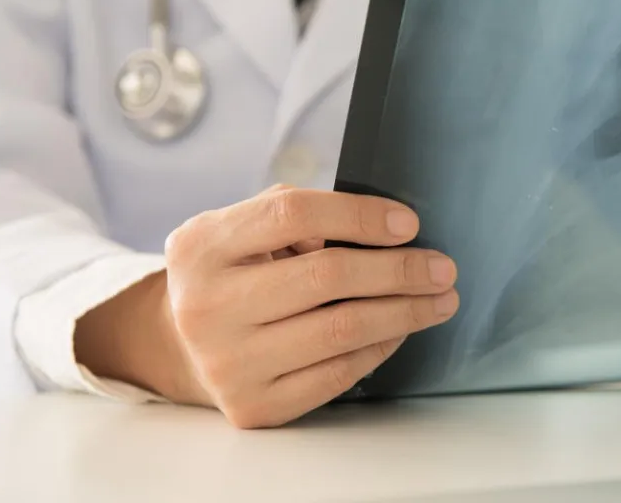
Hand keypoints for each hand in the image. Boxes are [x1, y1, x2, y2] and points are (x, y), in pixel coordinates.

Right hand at [74, 185, 457, 427]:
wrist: (177, 344)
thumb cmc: (231, 273)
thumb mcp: (238, 228)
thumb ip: (293, 215)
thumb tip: (379, 231)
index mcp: (202, 247)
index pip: (292, 216)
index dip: (360, 216)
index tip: (409, 224)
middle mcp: (206, 306)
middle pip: (325, 277)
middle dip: (399, 270)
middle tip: (443, 268)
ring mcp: (228, 362)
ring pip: (340, 331)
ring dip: (405, 312)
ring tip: (440, 299)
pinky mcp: (254, 405)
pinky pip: (337, 374)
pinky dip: (380, 348)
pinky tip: (401, 329)